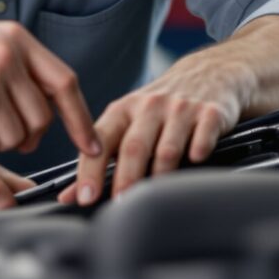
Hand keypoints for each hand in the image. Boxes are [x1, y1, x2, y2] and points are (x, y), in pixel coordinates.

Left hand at [61, 55, 253, 206]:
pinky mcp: (210, 113)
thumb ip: (98, 159)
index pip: (100, 142)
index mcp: (123, 110)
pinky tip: (194, 161)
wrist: (209, 73)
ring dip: (160, 175)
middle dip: (124, 179)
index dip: (90, 170)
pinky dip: (197, 150)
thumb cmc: (159, 108)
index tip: (84, 197)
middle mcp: (150, 107)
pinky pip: (202, 136)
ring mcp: (181, 109)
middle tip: (120, 204)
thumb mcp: (127, 124)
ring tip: (154, 197)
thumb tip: (68, 196)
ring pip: (167, 149)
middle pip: (133, 148)